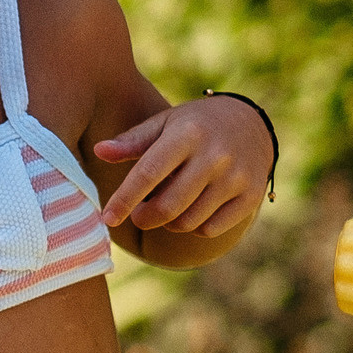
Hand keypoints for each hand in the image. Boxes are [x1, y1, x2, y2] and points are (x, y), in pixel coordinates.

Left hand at [94, 96, 275, 236]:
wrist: (253, 123)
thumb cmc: (195, 125)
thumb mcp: (165, 124)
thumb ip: (132, 141)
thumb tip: (99, 151)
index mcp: (187, 134)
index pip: (148, 173)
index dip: (124, 200)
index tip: (107, 218)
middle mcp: (214, 156)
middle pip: (168, 206)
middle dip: (144, 218)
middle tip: (139, 216)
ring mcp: (236, 177)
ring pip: (188, 222)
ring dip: (169, 223)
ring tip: (167, 208)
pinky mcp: (251, 195)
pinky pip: (211, 229)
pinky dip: (195, 227)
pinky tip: (193, 211)